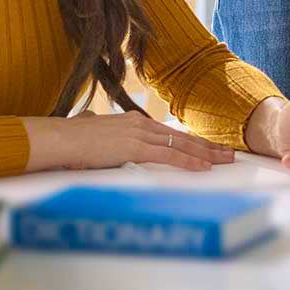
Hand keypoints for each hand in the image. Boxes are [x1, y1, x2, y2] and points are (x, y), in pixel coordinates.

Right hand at [22, 111, 235, 172]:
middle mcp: (141, 125)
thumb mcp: (90, 129)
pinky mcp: (135, 148)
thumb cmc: (70, 138)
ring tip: (225, 161)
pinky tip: (203, 168)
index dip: (192, 142)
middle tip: (229, 153)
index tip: (208, 148)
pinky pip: (169, 155)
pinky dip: (189, 162)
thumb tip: (91, 124)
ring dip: (206, 155)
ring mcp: (140, 135)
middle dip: (208, 147)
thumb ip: (97, 129)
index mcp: (133, 121)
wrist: (60, 138)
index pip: (171, 133)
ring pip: (181, 145)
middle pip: (182, 137)